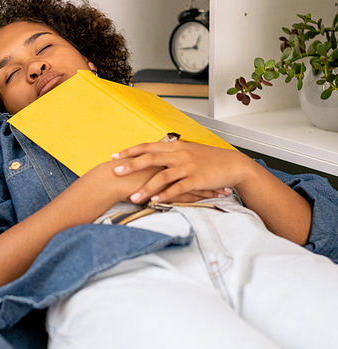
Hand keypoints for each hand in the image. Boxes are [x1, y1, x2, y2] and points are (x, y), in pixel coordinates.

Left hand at [111, 141, 252, 204]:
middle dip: (131, 166)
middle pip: (150, 159)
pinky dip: (165, 195)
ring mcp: (187, 167)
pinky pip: (177, 188)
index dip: (131, 151)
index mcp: (176, 146)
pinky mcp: (196, 180)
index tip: (115, 156)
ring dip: (146, 188)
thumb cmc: (210, 159)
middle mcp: (179, 154)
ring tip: (132, 197)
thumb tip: (154, 155)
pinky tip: (155, 201)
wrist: (233, 164)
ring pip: (162, 177)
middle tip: (115, 171)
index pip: (148, 147)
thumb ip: (171, 153)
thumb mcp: (189, 151)